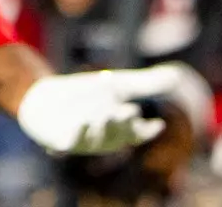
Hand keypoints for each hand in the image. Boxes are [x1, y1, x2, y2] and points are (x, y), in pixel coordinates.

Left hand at [13, 65, 184, 154]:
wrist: (45, 98)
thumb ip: (144, 83)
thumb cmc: (87, 95)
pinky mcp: (61, 142)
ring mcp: (84, 142)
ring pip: (96, 139)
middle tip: (130, 111)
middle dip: (124, 125)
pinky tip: (83, 123)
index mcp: (121, 129)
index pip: (139, 133)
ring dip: (103, 128)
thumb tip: (176, 77)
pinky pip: (70, 144)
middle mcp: (105, 139)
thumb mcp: (117, 85)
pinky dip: (77, 136)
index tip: (157, 123)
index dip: (148, 131)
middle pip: (118, 135)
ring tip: (106, 115)